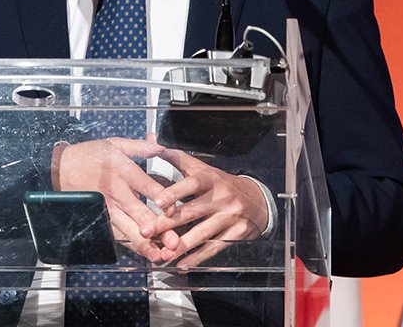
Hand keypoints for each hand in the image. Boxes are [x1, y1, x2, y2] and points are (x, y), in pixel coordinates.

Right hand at [52, 137, 171, 260]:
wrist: (59, 168)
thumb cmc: (88, 155)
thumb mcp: (114, 143)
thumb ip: (140, 146)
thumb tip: (160, 144)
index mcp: (122, 170)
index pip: (145, 186)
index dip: (161, 199)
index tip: (173, 210)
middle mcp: (115, 191)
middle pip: (139, 213)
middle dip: (157, 229)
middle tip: (173, 241)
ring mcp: (107, 208)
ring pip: (128, 229)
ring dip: (144, 244)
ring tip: (159, 255)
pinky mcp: (100, 219)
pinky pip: (117, 235)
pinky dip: (131, 245)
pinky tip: (143, 254)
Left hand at [143, 148, 268, 268]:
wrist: (256, 199)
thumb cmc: (221, 183)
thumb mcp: (202, 168)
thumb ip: (176, 158)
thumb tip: (151, 140)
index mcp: (209, 179)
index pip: (191, 183)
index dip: (174, 192)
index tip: (157, 201)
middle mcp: (220, 197)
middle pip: (191, 212)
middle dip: (166, 223)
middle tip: (146, 231)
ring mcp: (229, 217)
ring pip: (202, 233)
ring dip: (181, 245)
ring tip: (163, 253)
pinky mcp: (235, 234)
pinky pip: (214, 247)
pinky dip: (198, 257)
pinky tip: (183, 263)